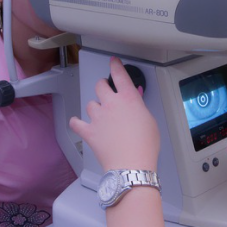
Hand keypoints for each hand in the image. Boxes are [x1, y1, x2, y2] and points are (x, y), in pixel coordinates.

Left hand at [69, 57, 159, 171]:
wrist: (131, 164)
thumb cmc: (144, 145)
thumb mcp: (150, 120)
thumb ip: (140, 106)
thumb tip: (136, 99)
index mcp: (128, 98)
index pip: (120, 75)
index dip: (115, 66)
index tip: (113, 61)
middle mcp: (111, 104)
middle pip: (100, 85)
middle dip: (103, 86)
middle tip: (106, 90)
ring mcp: (98, 117)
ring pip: (90, 103)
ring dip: (94, 106)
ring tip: (100, 114)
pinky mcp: (89, 131)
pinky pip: (76, 122)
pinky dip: (77, 122)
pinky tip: (78, 122)